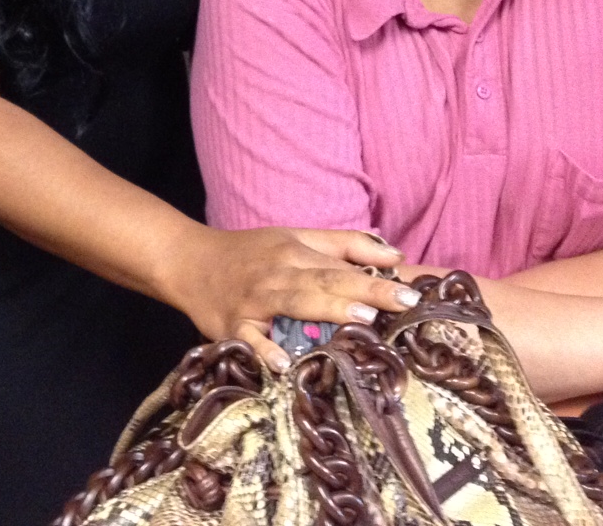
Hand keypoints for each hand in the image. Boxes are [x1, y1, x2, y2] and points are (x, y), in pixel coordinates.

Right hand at [167, 226, 411, 372]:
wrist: (189, 262)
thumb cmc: (251, 253)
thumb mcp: (295, 238)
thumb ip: (345, 244)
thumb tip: (395, 254)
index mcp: (295, 252)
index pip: (342, 265)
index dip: (377, 278)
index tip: (412, 291)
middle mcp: (278, 273)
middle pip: (325, 281)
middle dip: (364, 291)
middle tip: (402, 303)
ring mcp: (254, 300)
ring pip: (294, 303)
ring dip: (327, 310)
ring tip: (362, 320)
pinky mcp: (231, 326)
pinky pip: (249, 339)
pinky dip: (263, 350)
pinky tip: (282, 363)